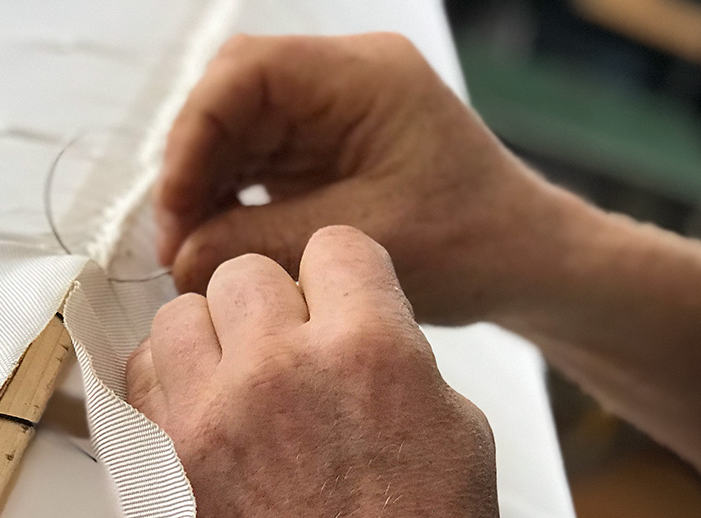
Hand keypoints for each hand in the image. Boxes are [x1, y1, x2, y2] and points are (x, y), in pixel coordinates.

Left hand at [126, 226, 511, 517]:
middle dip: (273, 304)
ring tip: (240, 383)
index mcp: (371, 350)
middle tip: (292, 354)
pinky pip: (141, 382)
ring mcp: (214, 420)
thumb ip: (395, 360)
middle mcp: (283, 371)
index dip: (341, 275)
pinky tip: (203, 415)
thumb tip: (348, 334)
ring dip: (210, 338)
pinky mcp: (170, 469)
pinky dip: (169, 384)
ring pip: (178, 315)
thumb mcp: (458, 432)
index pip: (333, 246)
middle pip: (245, 274)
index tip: (338, 303)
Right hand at [156, 33, 577, 325]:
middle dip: (193, 169)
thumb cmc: (473, 243)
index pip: (247, 72)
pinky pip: (257, 163)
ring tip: (191, 254)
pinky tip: (219, 246)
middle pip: (231, 99)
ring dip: (206, 191)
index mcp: (364, 77)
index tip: (175, 206)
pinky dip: (231, 204)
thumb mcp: (363, 243)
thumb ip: (263, 242)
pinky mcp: (325, 151)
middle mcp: (342, 82)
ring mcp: (331, 114)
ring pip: (236, 133)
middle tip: (174, 242)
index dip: (194, 134)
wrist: (526, 261)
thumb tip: (179, 257)